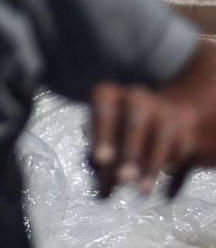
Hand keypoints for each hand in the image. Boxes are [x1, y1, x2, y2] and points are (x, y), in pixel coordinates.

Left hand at [89, 79, 206, 196]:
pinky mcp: (184, 130)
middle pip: (135, 124)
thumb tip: (100, 185)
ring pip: (161, 139)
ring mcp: (164, 111)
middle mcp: (137, 97)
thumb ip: (100, 156)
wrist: (157, 116)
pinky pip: (178, 150)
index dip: (102, 134)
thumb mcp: (102, 135)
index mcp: (108, 95)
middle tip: (122, 178)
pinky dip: (171, 165)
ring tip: (143, 190)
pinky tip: (164, 179)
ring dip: (152, 165)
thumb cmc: (115, 129)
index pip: (104, 110)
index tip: (100, 160)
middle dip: (130, 153)